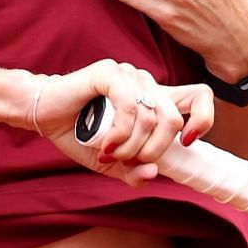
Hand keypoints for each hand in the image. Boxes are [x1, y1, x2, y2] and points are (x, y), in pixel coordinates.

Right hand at [27, 60, 214, 187]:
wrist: (43, 115)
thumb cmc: (79, 134)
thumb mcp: (112, 163)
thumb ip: (133, 171)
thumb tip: (153, 174)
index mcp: (155, 100)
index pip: (199, 97)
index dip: (204, 119)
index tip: (187, 143)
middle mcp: (146, 85)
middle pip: (175, 118)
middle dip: (156, 149)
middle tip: (132, 162)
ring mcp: (129, 76)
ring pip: (152, 116)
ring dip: (132, 146)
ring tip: (110, 153)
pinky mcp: (109, 73)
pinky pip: (130, 106)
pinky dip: (120, 133)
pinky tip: (105, 145)